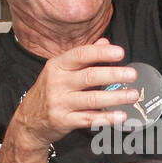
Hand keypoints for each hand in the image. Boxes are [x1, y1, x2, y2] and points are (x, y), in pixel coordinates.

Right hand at [12, 39, 137, 149]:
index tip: (120, 53)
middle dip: (114, 75)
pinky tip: (121, 115)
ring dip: (115, 97)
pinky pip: (89, 119)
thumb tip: (105, 42)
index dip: (101, 53)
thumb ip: (83, 56)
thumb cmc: (49, 91)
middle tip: (132, 74)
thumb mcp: (60, 70)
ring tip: (133, 95)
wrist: (28, 120)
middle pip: (89, 76)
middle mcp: (57, 83)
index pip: (81, 55)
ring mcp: (60, 102)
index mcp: (57, 66)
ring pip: (92, 99)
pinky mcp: (63, 120)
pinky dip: (106, 118)